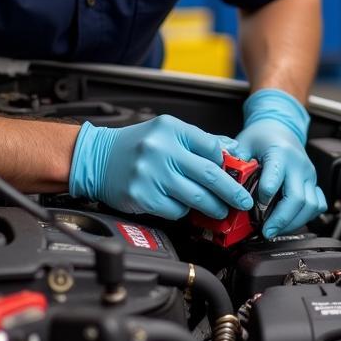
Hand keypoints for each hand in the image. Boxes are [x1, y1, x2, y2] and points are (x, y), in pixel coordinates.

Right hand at [69, 115, 252, 219]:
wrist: (96, 158)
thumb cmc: (135, 145)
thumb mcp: (167, 131)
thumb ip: (198, 141)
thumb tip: (231, 151)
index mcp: (171, 130)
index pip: (211, 147)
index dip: (228, 163)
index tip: (240, 175)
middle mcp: (162, 150)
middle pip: (209, 174)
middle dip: (231, 191)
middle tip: (244, 201)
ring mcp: (152, 175)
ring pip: (195, 196)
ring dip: (213, 207)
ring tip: (222, 210)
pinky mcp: (143, 197)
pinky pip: (175, 210)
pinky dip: (184, 211)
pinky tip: (185, 207)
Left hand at [232, 88, 326, 237]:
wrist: (280, 128)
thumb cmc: (261, 137)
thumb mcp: (243, 143)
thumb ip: (235, 162)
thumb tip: (223, 181)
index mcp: (280, 153)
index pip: (275, 179)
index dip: (264, 197)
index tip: (253, 209)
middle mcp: (299, 165)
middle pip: (297, 199)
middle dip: (281, 220)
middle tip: (265, 232)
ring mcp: (309, 175)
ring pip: (311, 206)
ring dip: (293, 222)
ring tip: (275, 229)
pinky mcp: (313, 183)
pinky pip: (317, 205)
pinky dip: (306, 217)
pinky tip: (290, 221)